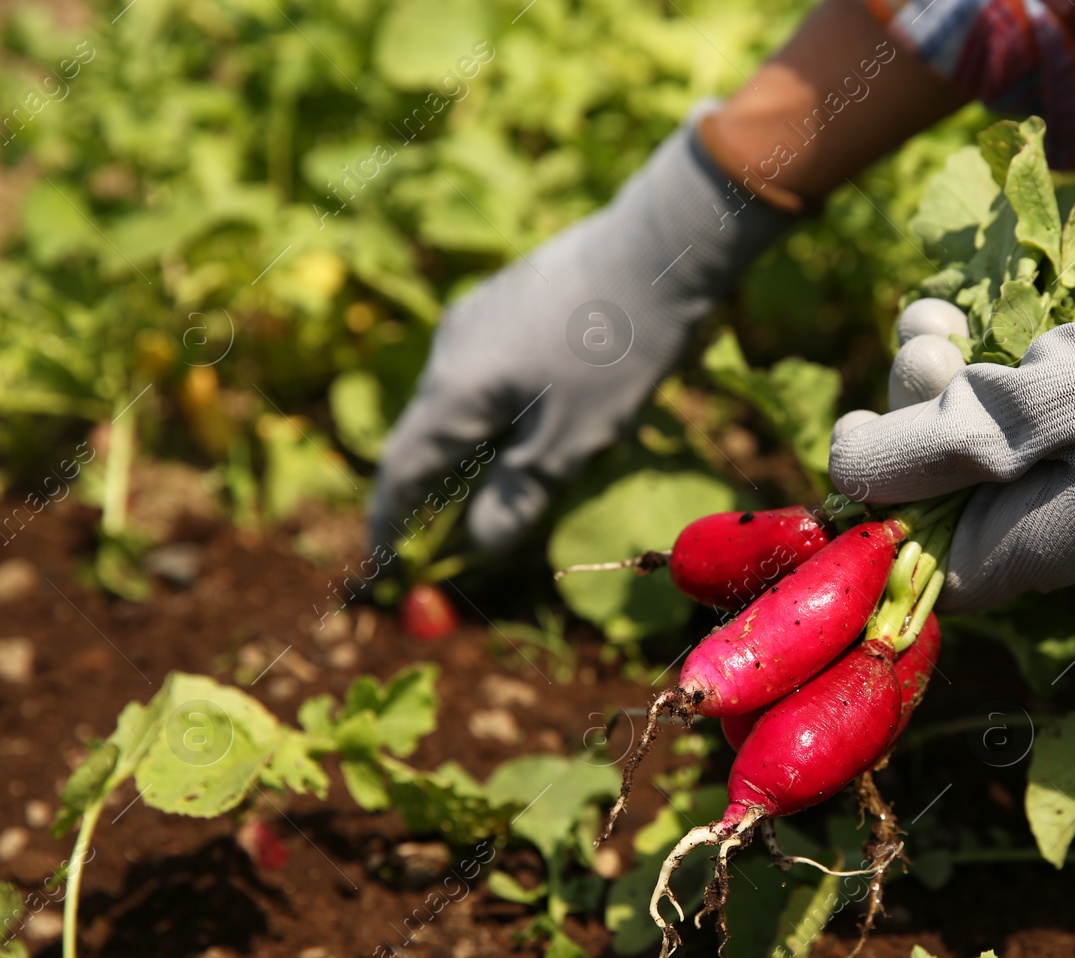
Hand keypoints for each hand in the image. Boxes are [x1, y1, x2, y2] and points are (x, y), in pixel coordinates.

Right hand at [368, 112, 789, 553]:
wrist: (657, 250)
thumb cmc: (615, 352)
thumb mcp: (571, 442)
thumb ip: (518, 497)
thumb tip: (479, 546)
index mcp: (452, 390)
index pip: (402, 470)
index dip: (391, 520)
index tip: (386, 559)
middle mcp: (448, 349)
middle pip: (425, 435)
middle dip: (431, 491)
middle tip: (443, 538)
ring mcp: (475, 318)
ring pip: (456, 401)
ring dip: (468, 451)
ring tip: (493, 490)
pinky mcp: (507, 301)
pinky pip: (482, 373)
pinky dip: (491, 414)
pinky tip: (528, 427)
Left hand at [829, 184, 1074, 612]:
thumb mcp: (1046, 403)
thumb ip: (940, 448)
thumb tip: (843, 474)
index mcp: (1044, 546)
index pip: (924, 565)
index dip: (880, 503)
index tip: (865, 426)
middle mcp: (1065, 531)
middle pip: (948, 497)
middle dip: (912, 416)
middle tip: (929, 339)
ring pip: (986, 448)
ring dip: (945, 381)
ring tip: (940, 316)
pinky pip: (1035, 423)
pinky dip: (1000, 374)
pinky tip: (983, 319)